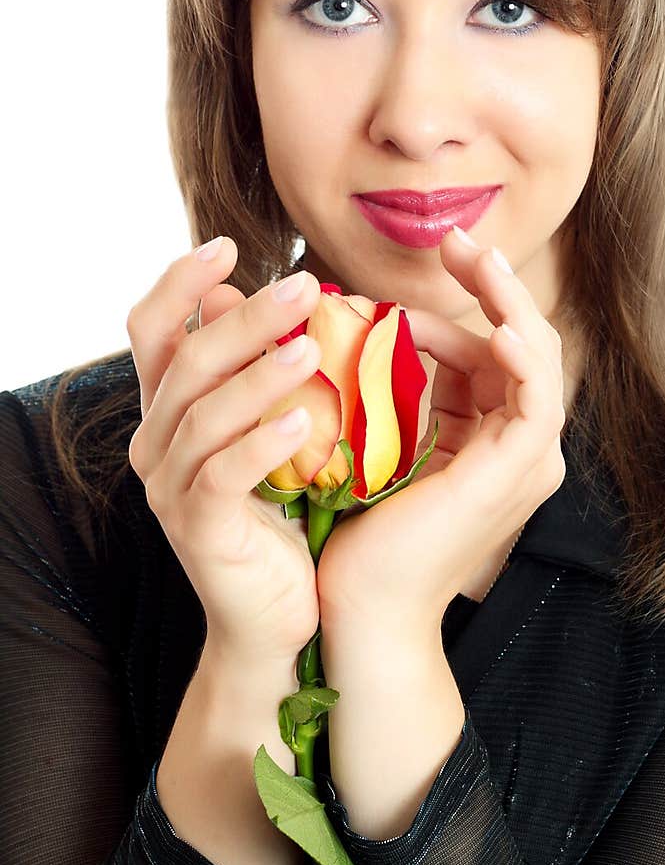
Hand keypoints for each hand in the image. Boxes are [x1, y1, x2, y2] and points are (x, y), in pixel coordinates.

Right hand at [125, 238, 325, 669]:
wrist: (274, 617)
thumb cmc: (284, 514)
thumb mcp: (273, 431)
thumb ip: (261, 371)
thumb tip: (268, 295)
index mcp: (170, 410)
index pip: (152, 331)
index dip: (178, 284)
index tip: (226, 247)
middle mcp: (158, 443)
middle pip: (186, 363)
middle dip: (244, 320)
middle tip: (303, 286)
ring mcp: (171, 489)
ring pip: (204, 416)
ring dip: (258, 376)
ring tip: (312, 347)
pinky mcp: (199, 530)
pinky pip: (223, 476)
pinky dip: (261, 445)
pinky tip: (303, 421)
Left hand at [315, 227, 567, 632]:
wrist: (357, 607)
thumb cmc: (351, 531)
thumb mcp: (364, 435)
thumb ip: (369, 381)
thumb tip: (323, 317)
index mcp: (487, 441)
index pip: (486, 351)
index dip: (459, 304)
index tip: (417, 268)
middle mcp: (517, 446)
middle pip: (517, 342)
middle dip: (489, 284)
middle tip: (455, 239)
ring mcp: (526, 458)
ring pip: (534, 353)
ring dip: (507, 299)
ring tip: (472, 254)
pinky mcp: (521, 467)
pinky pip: (538, 393)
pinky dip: (522, 349)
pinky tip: (496, 321)